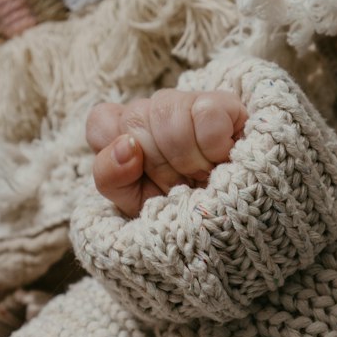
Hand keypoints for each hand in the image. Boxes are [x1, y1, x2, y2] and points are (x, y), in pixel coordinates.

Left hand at [87, 88, 247, 218]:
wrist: (234, 231)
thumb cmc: (181, 216)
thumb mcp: (136, 207)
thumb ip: (112, 177)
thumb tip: (126, 145)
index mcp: (129, 135)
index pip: (102, 122)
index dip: (116, 155)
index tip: (141, 181)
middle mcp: (155, 113)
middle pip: (135, 120)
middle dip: (157, 165)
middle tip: (180, 186)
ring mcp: (188, 105)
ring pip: (167, 113)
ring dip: (186, 158)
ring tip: (204, 176)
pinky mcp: (226, 105)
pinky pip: (205, 113)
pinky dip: (213, 145)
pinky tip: (224, 158)